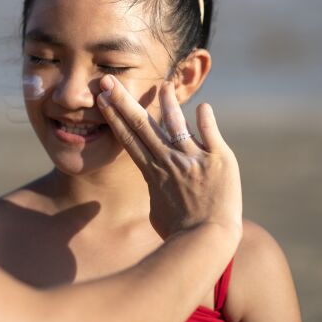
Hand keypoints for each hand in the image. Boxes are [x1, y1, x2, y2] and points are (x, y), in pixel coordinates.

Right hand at [96, 76, 241, 240]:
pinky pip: (211, 133)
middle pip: (141, 125)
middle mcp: (169, 161)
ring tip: (163, 85)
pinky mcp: (218, 159)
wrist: (207, 239)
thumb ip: (156, 189)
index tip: (102, 98)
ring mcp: (193, 158)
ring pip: (176, 123)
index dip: (114, 116)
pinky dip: (206, 119)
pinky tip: (203, 106)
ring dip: (167, 103)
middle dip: (123, 101)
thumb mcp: (157, 211)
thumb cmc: (179, 231)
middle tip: (109, 81)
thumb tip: (155, 182)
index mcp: (152, 172)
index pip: (128, 137)